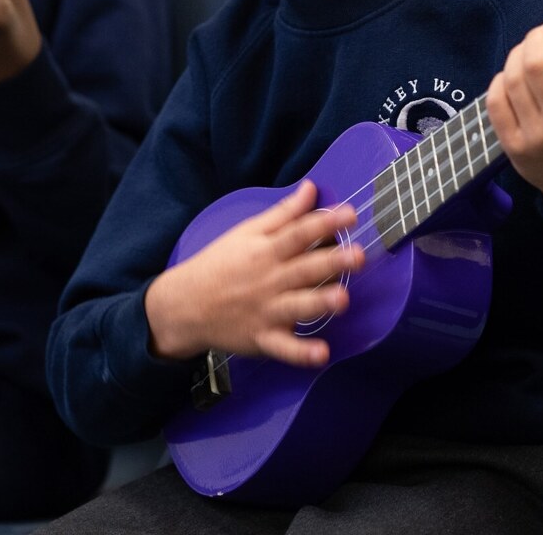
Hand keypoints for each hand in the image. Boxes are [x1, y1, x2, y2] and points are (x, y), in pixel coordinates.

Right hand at [144, 180, 364, 366]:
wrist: (184, 305)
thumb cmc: (219, 264)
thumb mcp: (246, 233)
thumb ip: (283, 213)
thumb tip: (311, 187)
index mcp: (266, 251)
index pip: (298, 234)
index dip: (325, 223)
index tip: (351, 214)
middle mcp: (269, 280)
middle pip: (304, 268)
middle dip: (332, 262)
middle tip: (358, 256)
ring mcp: (266, 311)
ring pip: (298, 306)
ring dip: (320, 303)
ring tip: (342, 299)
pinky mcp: (263, 339)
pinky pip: (284, 348)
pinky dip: (302, 353)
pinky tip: (322, 354)